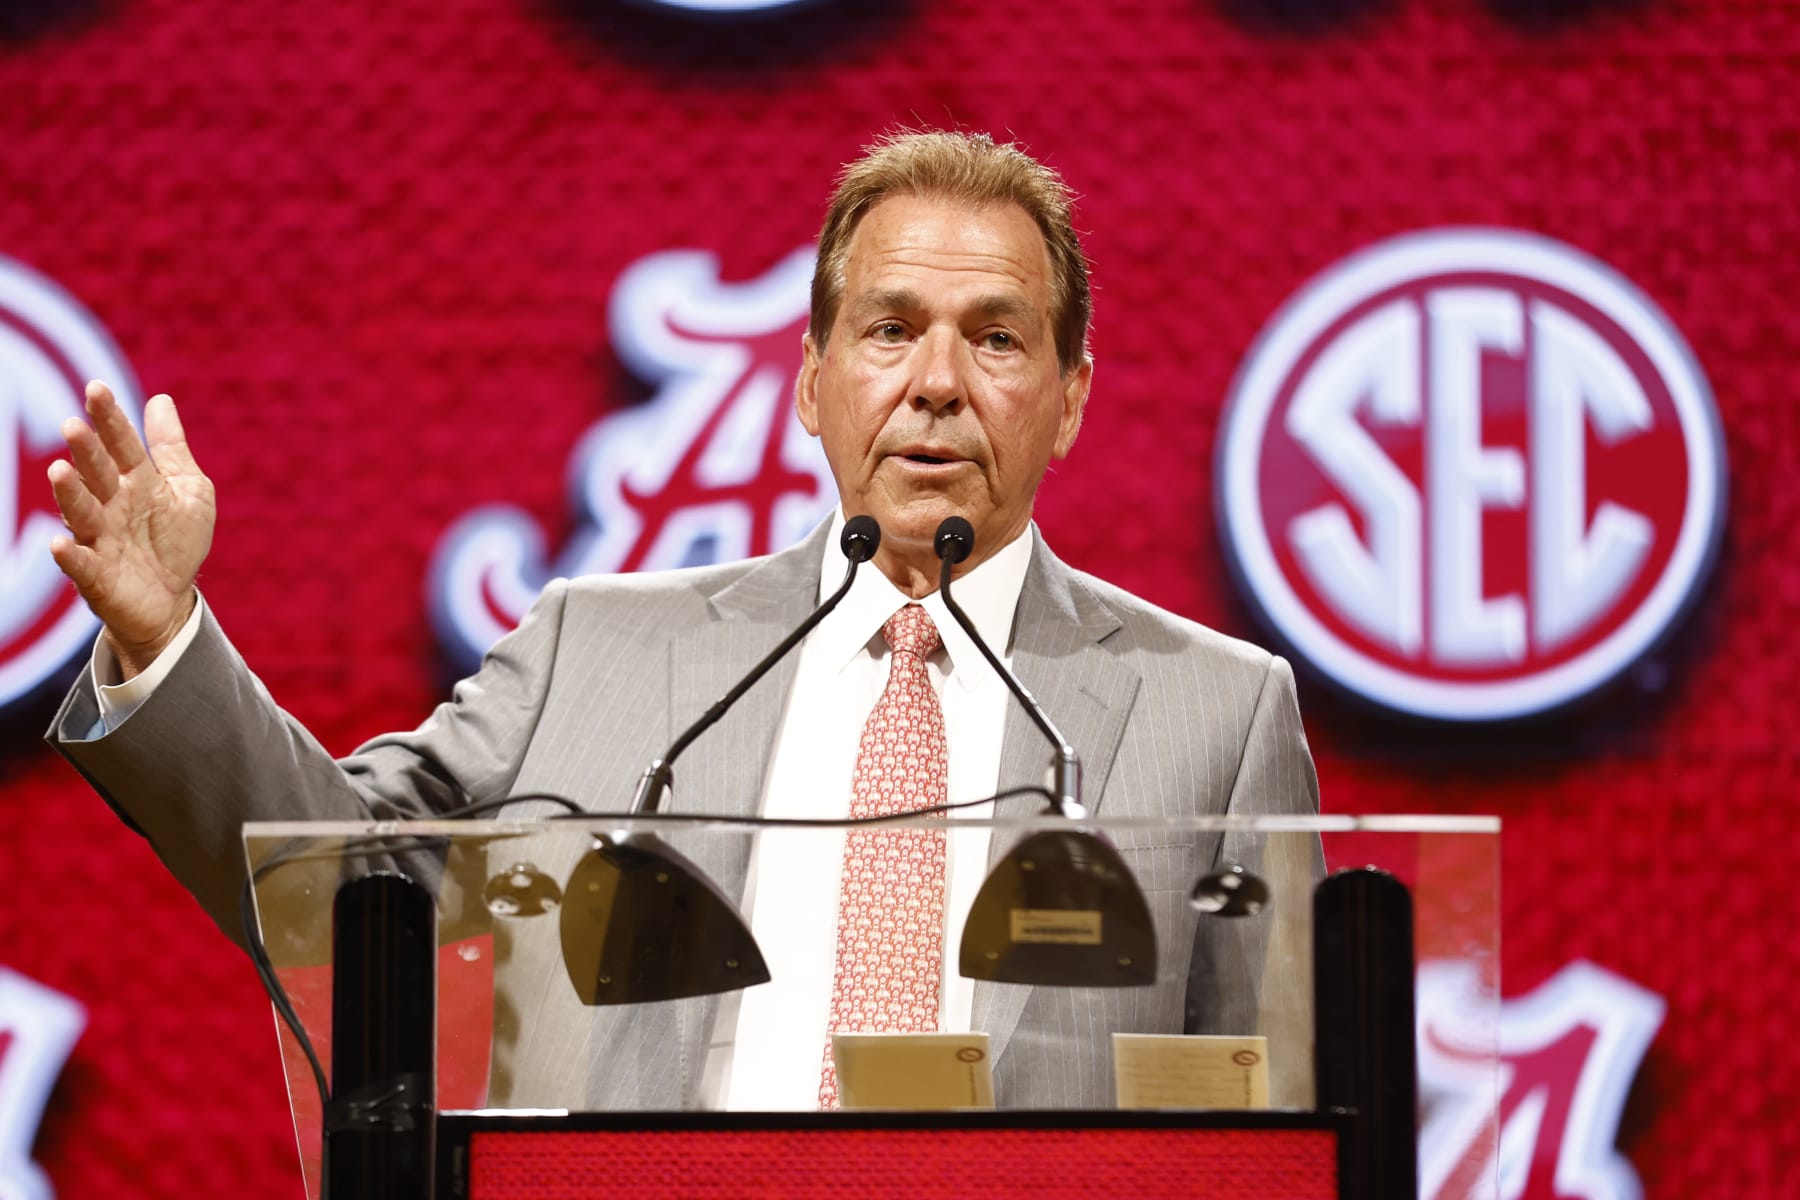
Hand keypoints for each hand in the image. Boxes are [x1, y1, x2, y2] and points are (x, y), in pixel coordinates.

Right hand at [48, 381, 215, 678]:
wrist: (171, 599)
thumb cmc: (177, 541)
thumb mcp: (188, 491)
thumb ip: (172, 450)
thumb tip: (160, 400)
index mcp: (136, 481)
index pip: (121, 444)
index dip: (109, 419)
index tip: (97, 388)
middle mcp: (112, 505)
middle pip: (97, 473)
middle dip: (86, 451)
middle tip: (74, 425)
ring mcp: (100, 539)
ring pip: (81, 512)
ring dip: (70, 493)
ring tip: (59, 471)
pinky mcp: (96, 576)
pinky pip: (81, 565)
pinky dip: (70, 555)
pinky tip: (60, 544)